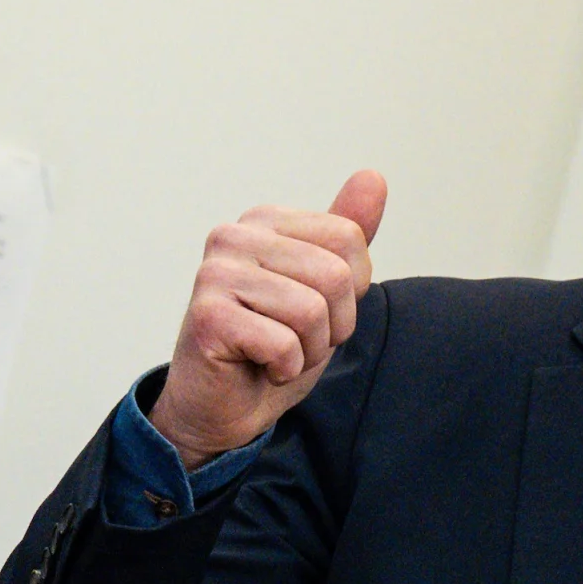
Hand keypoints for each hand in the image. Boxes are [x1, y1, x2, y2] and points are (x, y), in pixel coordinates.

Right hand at [146, 171, 386, 466]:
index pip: (350, 240)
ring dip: (308, 350)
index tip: (314, 311)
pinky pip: (283, 344)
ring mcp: (215, 274)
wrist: (223, 406)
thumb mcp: (325, 291)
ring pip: (312, 311)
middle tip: (294, 339)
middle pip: (337, 276)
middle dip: (332, 325)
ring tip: (275, 353)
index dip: (349, 292)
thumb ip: (347, 236)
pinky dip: (283, 368)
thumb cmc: (272, 346)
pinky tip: (256, 366)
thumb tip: (374, 177)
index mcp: (265, 221)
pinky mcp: (208, 316)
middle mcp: (234, 236)